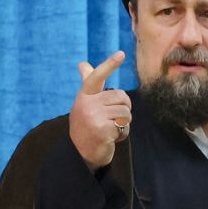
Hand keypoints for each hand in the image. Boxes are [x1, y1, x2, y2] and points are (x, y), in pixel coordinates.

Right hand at [69, 51, 131, 172]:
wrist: (81, 154)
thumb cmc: (86, 125)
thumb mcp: (84, 104)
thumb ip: (87, 84)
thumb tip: (83, 64)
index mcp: (83, 96)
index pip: (96, 77)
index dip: (109, 65)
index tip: (121, 54)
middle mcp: (87, 104)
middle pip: (121, 96)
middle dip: (124, 108)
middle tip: (113, 119)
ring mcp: (94, 117)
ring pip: (126, 111)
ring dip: (123, 122)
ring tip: (111, 129)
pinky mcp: (102, 130)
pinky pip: (125, 126)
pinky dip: (122, 134)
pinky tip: (112, 138)